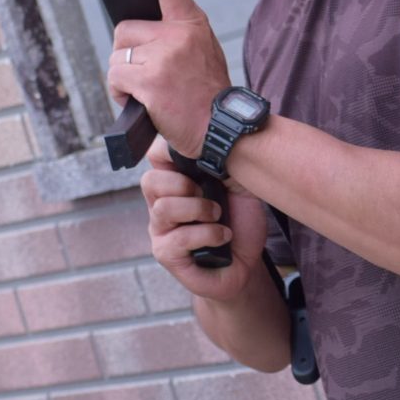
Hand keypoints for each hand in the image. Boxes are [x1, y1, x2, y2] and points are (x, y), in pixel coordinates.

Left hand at [104, 0, 230, 158]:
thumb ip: (176, 39)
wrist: (223, 128)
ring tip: (149, 94)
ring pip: (117, 57)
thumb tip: (141, 41)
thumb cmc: (209, 97)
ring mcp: (163, 55)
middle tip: (148, 77)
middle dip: (126, 55)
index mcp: (192, 24)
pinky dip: (121, 94)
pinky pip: (116, 78)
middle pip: (124, 30)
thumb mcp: (202, 54)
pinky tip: (142, 103)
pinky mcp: (150, 79)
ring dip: (124, 79)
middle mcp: (177, 35)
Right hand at [143, 140, 269, 301]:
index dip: (173, 153)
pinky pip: (179, 238)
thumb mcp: (238, 183)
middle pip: (150, 181)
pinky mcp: (166, 254)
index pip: (155, 156)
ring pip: (164, 208)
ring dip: (199, 210)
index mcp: (174, 181)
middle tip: (210, 195)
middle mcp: (161, 203)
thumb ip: (222, 161)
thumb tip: (210, 136)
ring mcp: (160, 229)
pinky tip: (223, 236)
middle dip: (184, 184)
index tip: (200, 161)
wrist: (248, 263)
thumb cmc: (240, 222)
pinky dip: (208, 234)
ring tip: (218, 216)